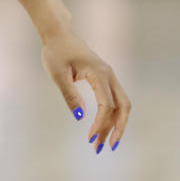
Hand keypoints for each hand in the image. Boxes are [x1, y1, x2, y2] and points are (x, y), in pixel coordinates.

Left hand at [40, 27, 130, 153]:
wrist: (59, 33)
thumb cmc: (56, 51)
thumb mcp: (57, 74)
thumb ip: (69, 95)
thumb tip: (79, 118)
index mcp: (98, 73)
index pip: (107, 105)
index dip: (101, 124)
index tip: (90, 138)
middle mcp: (109, 74)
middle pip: (123, 106)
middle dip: (117, 129)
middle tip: (106, 147)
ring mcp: (109, 76)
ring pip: (121, 105)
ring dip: (114, 124)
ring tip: (102, 143)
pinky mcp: (105, 78)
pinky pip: (114, 100)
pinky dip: (111, 116)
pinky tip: (102, 128)